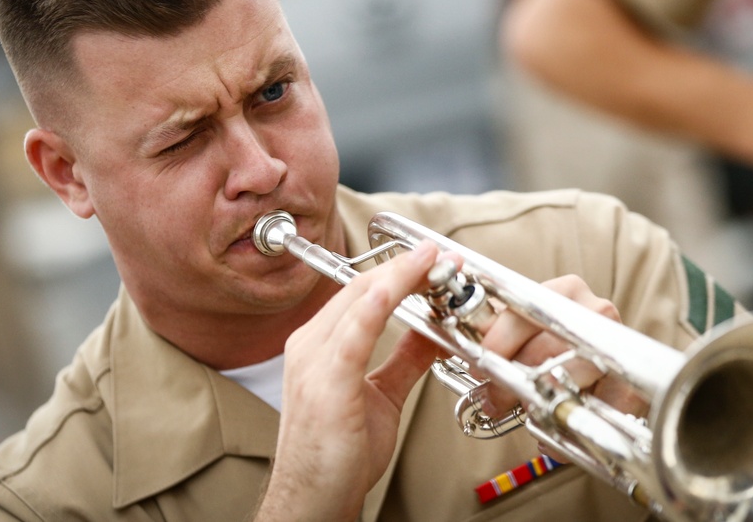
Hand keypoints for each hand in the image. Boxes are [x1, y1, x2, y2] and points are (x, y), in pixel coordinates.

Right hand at [254, 242, 441, 521]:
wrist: (313, 501)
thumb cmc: (337, 455)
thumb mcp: (381, 394)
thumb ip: (404, 358)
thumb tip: (433, 330)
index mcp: (318, 346)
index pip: (360, 292)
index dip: (398, 271)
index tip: (432, 260)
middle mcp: (310, 346)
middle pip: (360, 287)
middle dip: (404, 266)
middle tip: (442, 255)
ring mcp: (313, 362)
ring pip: (359, 300)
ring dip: (401, 276)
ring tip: (434, 263)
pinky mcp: (326, 383)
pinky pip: (355, 332)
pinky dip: (380, 302)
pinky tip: (402, 285)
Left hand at [476, 274, 646, 425]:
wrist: (603, 360)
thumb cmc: (552, 343)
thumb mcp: (523, 328)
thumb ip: (495, 330)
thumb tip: (455, 342)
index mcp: (564, 290)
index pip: (526, 310)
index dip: (498, 341)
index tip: (479, 364)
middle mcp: (594, 310)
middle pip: (548, 346)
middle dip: (514, 378)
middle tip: (494, 401)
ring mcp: (619, 343)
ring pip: (572, 375)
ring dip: (541, 401)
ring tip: (523, 415)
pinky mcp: (633, 380)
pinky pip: (605, 405)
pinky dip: (574, 427)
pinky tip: (552, 437)